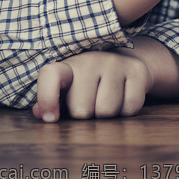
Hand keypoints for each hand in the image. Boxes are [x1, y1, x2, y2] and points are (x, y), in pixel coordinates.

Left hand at [32, 50, 150, 121]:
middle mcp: (91, 60)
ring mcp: (116, 63)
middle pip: (82, 109)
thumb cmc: (86, 85)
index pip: (50, 75)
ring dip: (106, 116)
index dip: (47, 99)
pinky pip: (130, 107)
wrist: (123, 65)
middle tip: (89, 106)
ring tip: (105, 103)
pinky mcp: (137, 71)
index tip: (51, 118)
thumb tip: (41, 114)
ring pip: (106, 110)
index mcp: (68, 66)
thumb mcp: (67, 91)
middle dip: (85, 115)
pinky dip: (125, 112)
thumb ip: (50, 102)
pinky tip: (122, 100)